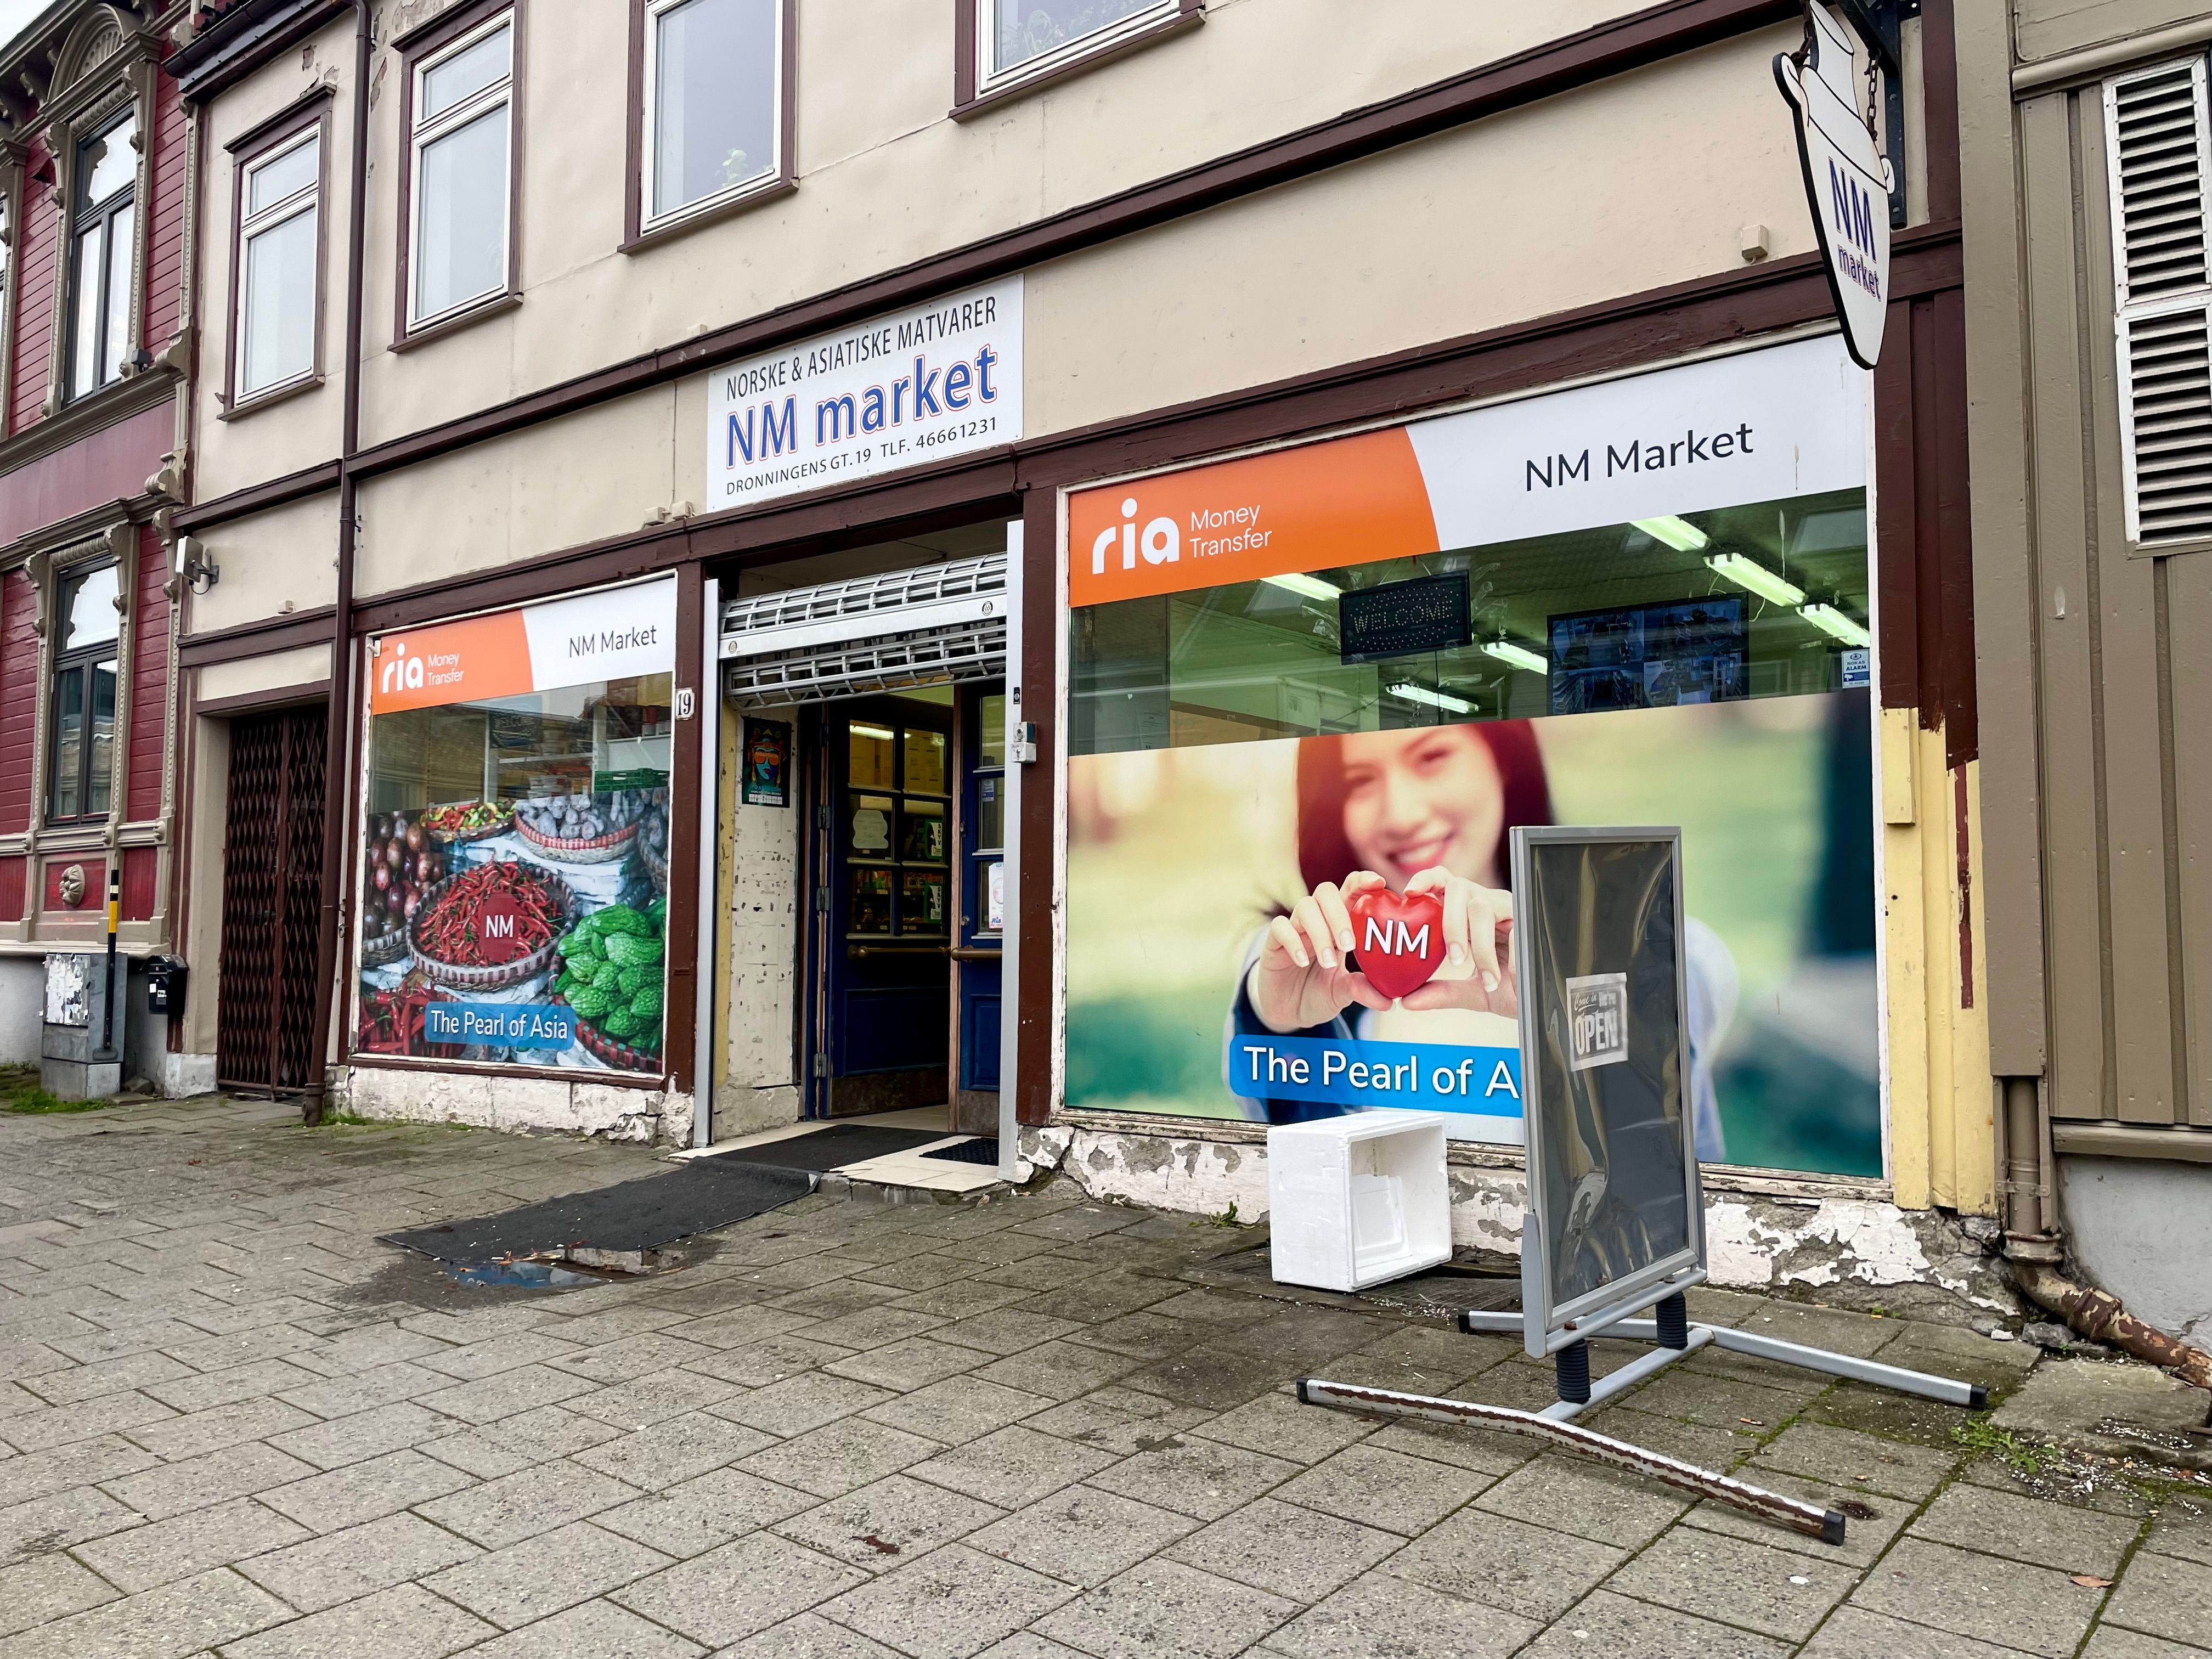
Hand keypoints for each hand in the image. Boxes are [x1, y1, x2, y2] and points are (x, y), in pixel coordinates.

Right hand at [1249, 873, 1394, 1033]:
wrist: (1288, 1013)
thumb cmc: (1319, 993)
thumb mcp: (1343, 993)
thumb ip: (1361, 990)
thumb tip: (1389, 1000)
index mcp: (1338, 924)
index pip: (1349, 891)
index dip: (1362, 881)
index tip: (1379, 883)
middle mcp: (1317, 920)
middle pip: (1326, 892)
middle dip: (1339, 914)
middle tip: (1349, 946)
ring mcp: (1294, 929)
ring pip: (1305, 907)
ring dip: (1320, 932)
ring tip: (1329, 963)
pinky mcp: (1273, 942)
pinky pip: (1280, 927)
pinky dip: (1293, 942)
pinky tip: (1303, 962)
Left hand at [1396, 867, 1517, 1017]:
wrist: (1547, 1001)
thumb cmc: (1512, 989)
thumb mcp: (1474, 993)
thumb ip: (1442, 993)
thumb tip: (1407, 1001)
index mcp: (1469, 916)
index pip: (1446, 884)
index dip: (1427, 880)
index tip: (1409, 893)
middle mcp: (1487, 906)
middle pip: (1459, 886)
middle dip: (1450, 920)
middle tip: (1454, 959)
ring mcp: (1509, 909)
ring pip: (1481, 906)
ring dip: (1478, 942)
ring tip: (1485, 976)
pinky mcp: (1530, 919)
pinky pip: (1514, 926)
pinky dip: (1506, 956)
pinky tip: (1509, 976)